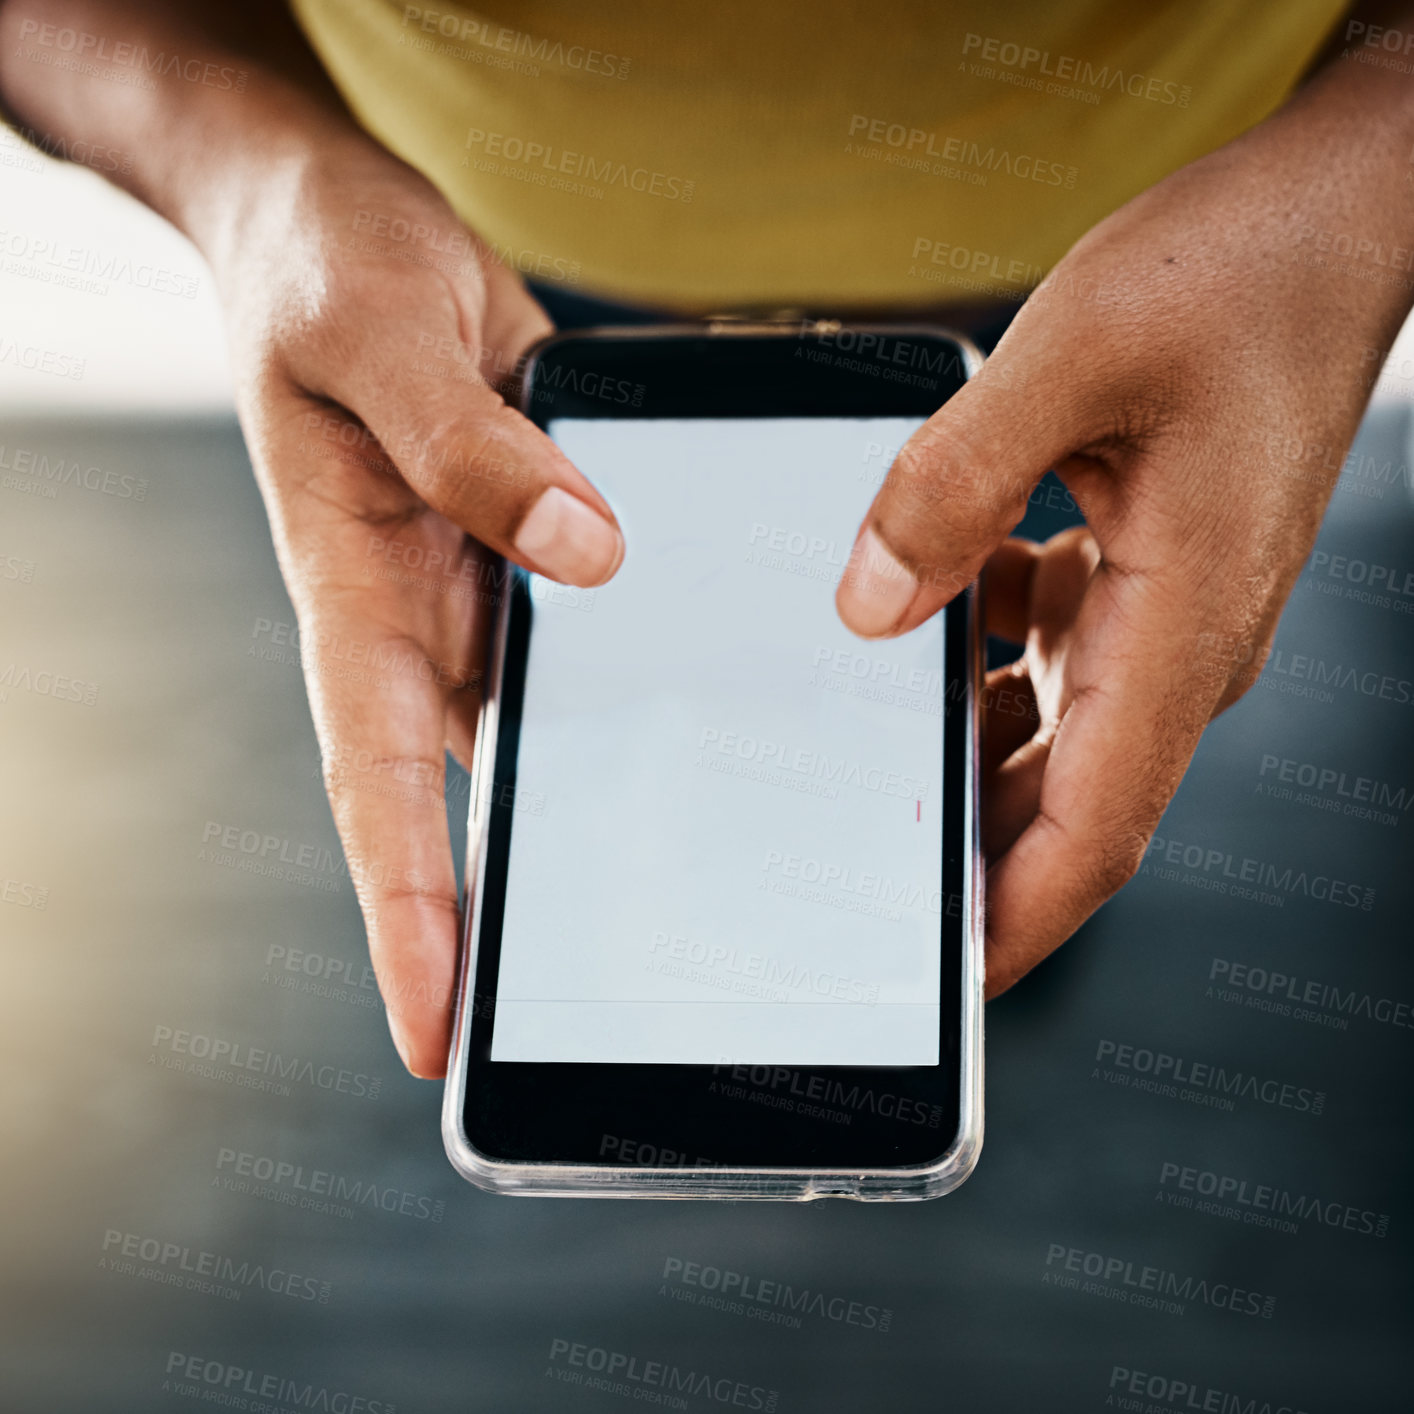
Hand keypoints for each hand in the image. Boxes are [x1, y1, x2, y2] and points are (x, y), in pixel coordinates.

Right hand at [211, 130, 622, 1074]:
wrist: (339, 225)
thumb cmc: (327, 278)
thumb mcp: (383, 342)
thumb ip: (471, 449)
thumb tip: (585, 553)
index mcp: (359, 599)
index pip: (378, 790)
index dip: (404, 917)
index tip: (431, 1032)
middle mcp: (429, 623)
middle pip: (469, 801)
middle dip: (505, 922)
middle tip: (576, 1031)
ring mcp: (491, 595)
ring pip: (548, 735)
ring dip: (597, 821)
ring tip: (683, 918)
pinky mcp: (546, 552)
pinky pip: (599, 645)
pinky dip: (648, 695)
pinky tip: (724, 731)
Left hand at [835, 63, 1413, 996]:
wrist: (1332, 219)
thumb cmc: (1241, 274)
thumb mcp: (1072, 357)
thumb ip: (956, 487)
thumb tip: (873, 603)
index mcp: (1183, 625)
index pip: (1097, 827)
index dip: (1020, 917)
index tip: (952, 980)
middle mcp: (1183, 643)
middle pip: (1065, 796)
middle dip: (971, 845)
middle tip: (867, 866)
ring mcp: (1171, 612)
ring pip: (1055, 726)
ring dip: (969, 739)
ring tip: (878, 726)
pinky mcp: (1150, 570)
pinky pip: (1058, 650)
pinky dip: (989, 649)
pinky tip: (944, 597)